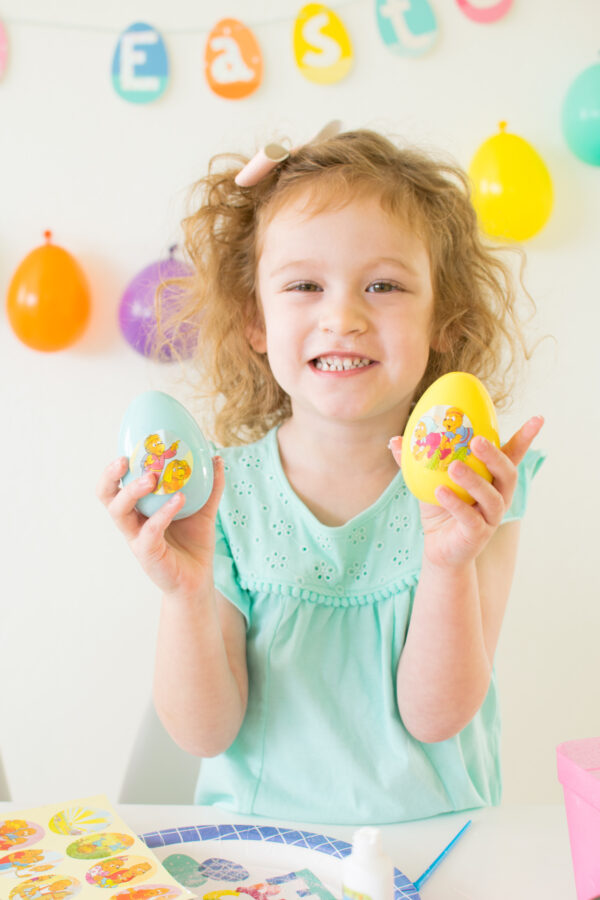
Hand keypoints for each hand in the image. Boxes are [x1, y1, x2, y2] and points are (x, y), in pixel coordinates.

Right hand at [97, 455, 224, 599]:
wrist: (198, 579)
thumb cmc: (193, 543)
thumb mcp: (203, 509)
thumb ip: (209, 486)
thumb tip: (217, 457)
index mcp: (139, 508)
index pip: (117, 483)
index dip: (116, 466)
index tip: (128, 446)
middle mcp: (132, 521)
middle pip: (107, 496)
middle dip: (111, 476)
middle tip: (125, 460)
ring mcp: (136, 538)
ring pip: (119, 511)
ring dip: (133, 491)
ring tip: (154, 477)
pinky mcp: (146, 553)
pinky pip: (149, 530)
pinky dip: (163, 512)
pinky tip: (180, 499)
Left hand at [390, 416, 543, 568]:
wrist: (438, 549)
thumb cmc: (440, 509)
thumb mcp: (428, 481)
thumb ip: (416, 461)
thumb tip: (395, 439)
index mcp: (492, 479)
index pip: (513, 456)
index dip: (526, 438)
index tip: (538, 418)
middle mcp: (498, 496)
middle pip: (508, 474)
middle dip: (495, 456)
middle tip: (477, 441)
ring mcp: (490, 518)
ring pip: (492, 498)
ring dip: (474, 480)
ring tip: (454, 466)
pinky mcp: (478, 536)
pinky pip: (471, 519)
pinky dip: (456, 504)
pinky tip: (440, 492)